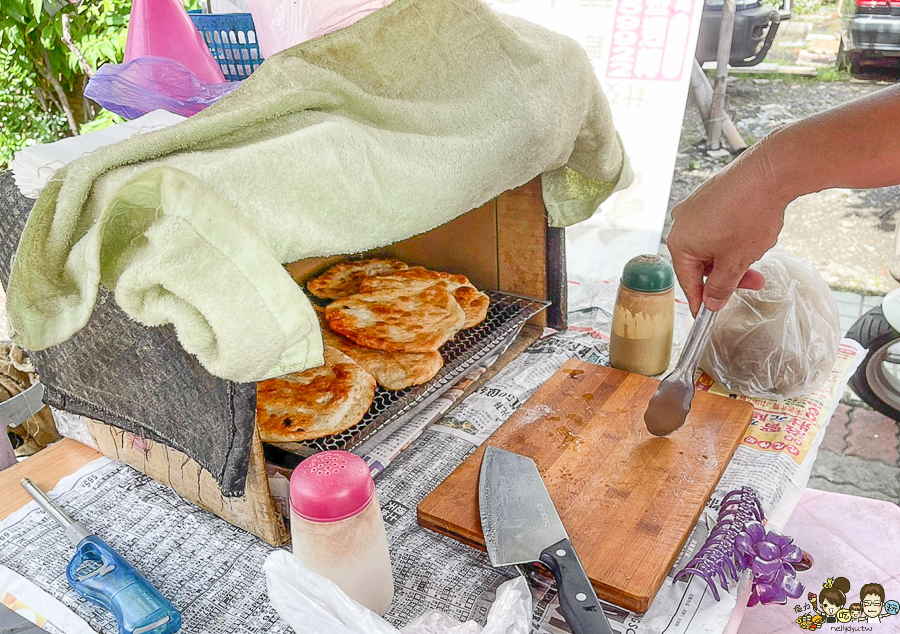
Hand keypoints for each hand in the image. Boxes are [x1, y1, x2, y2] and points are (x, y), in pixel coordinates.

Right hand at [667, 147, 787, 314]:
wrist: (768, 172)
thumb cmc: (749, 215)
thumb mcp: (736, 262)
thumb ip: (721, 287)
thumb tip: (711, 302)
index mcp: (680, 243)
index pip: (687, 281)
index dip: (701, 300)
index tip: (709, 314)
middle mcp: (681, 224)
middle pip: (700, 262)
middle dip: (727, 274)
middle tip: (753, 281)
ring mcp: (694, 207)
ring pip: (710, 244)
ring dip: (732, 256)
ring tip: (758, 254)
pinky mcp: (709, 196)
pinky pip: (715, 226)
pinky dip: (731, 237)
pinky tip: (752, 235)